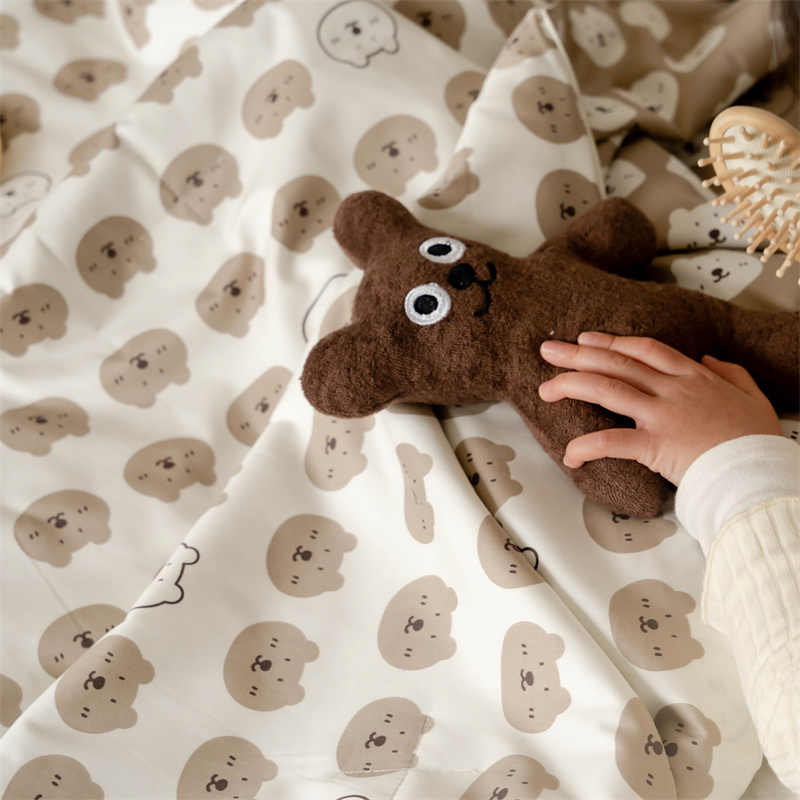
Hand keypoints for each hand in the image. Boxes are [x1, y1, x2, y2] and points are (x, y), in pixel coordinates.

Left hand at [538, 332, 782, 484]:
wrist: (760, 471)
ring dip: (571, 386)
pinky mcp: (656, 445)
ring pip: (607, 390)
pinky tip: (570, 453)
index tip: (585, 338)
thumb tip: (710, 360)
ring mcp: (662, 415)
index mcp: (694, 376)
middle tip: (548, 350)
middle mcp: (673, 389)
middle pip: (616, 363)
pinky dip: (586, 446)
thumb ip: (732, 375)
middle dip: (577, 354)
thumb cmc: (757, 440)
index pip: (644, 349)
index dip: (611, 340)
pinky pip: (612, 441)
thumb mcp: (754, 397)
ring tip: (545, 389)